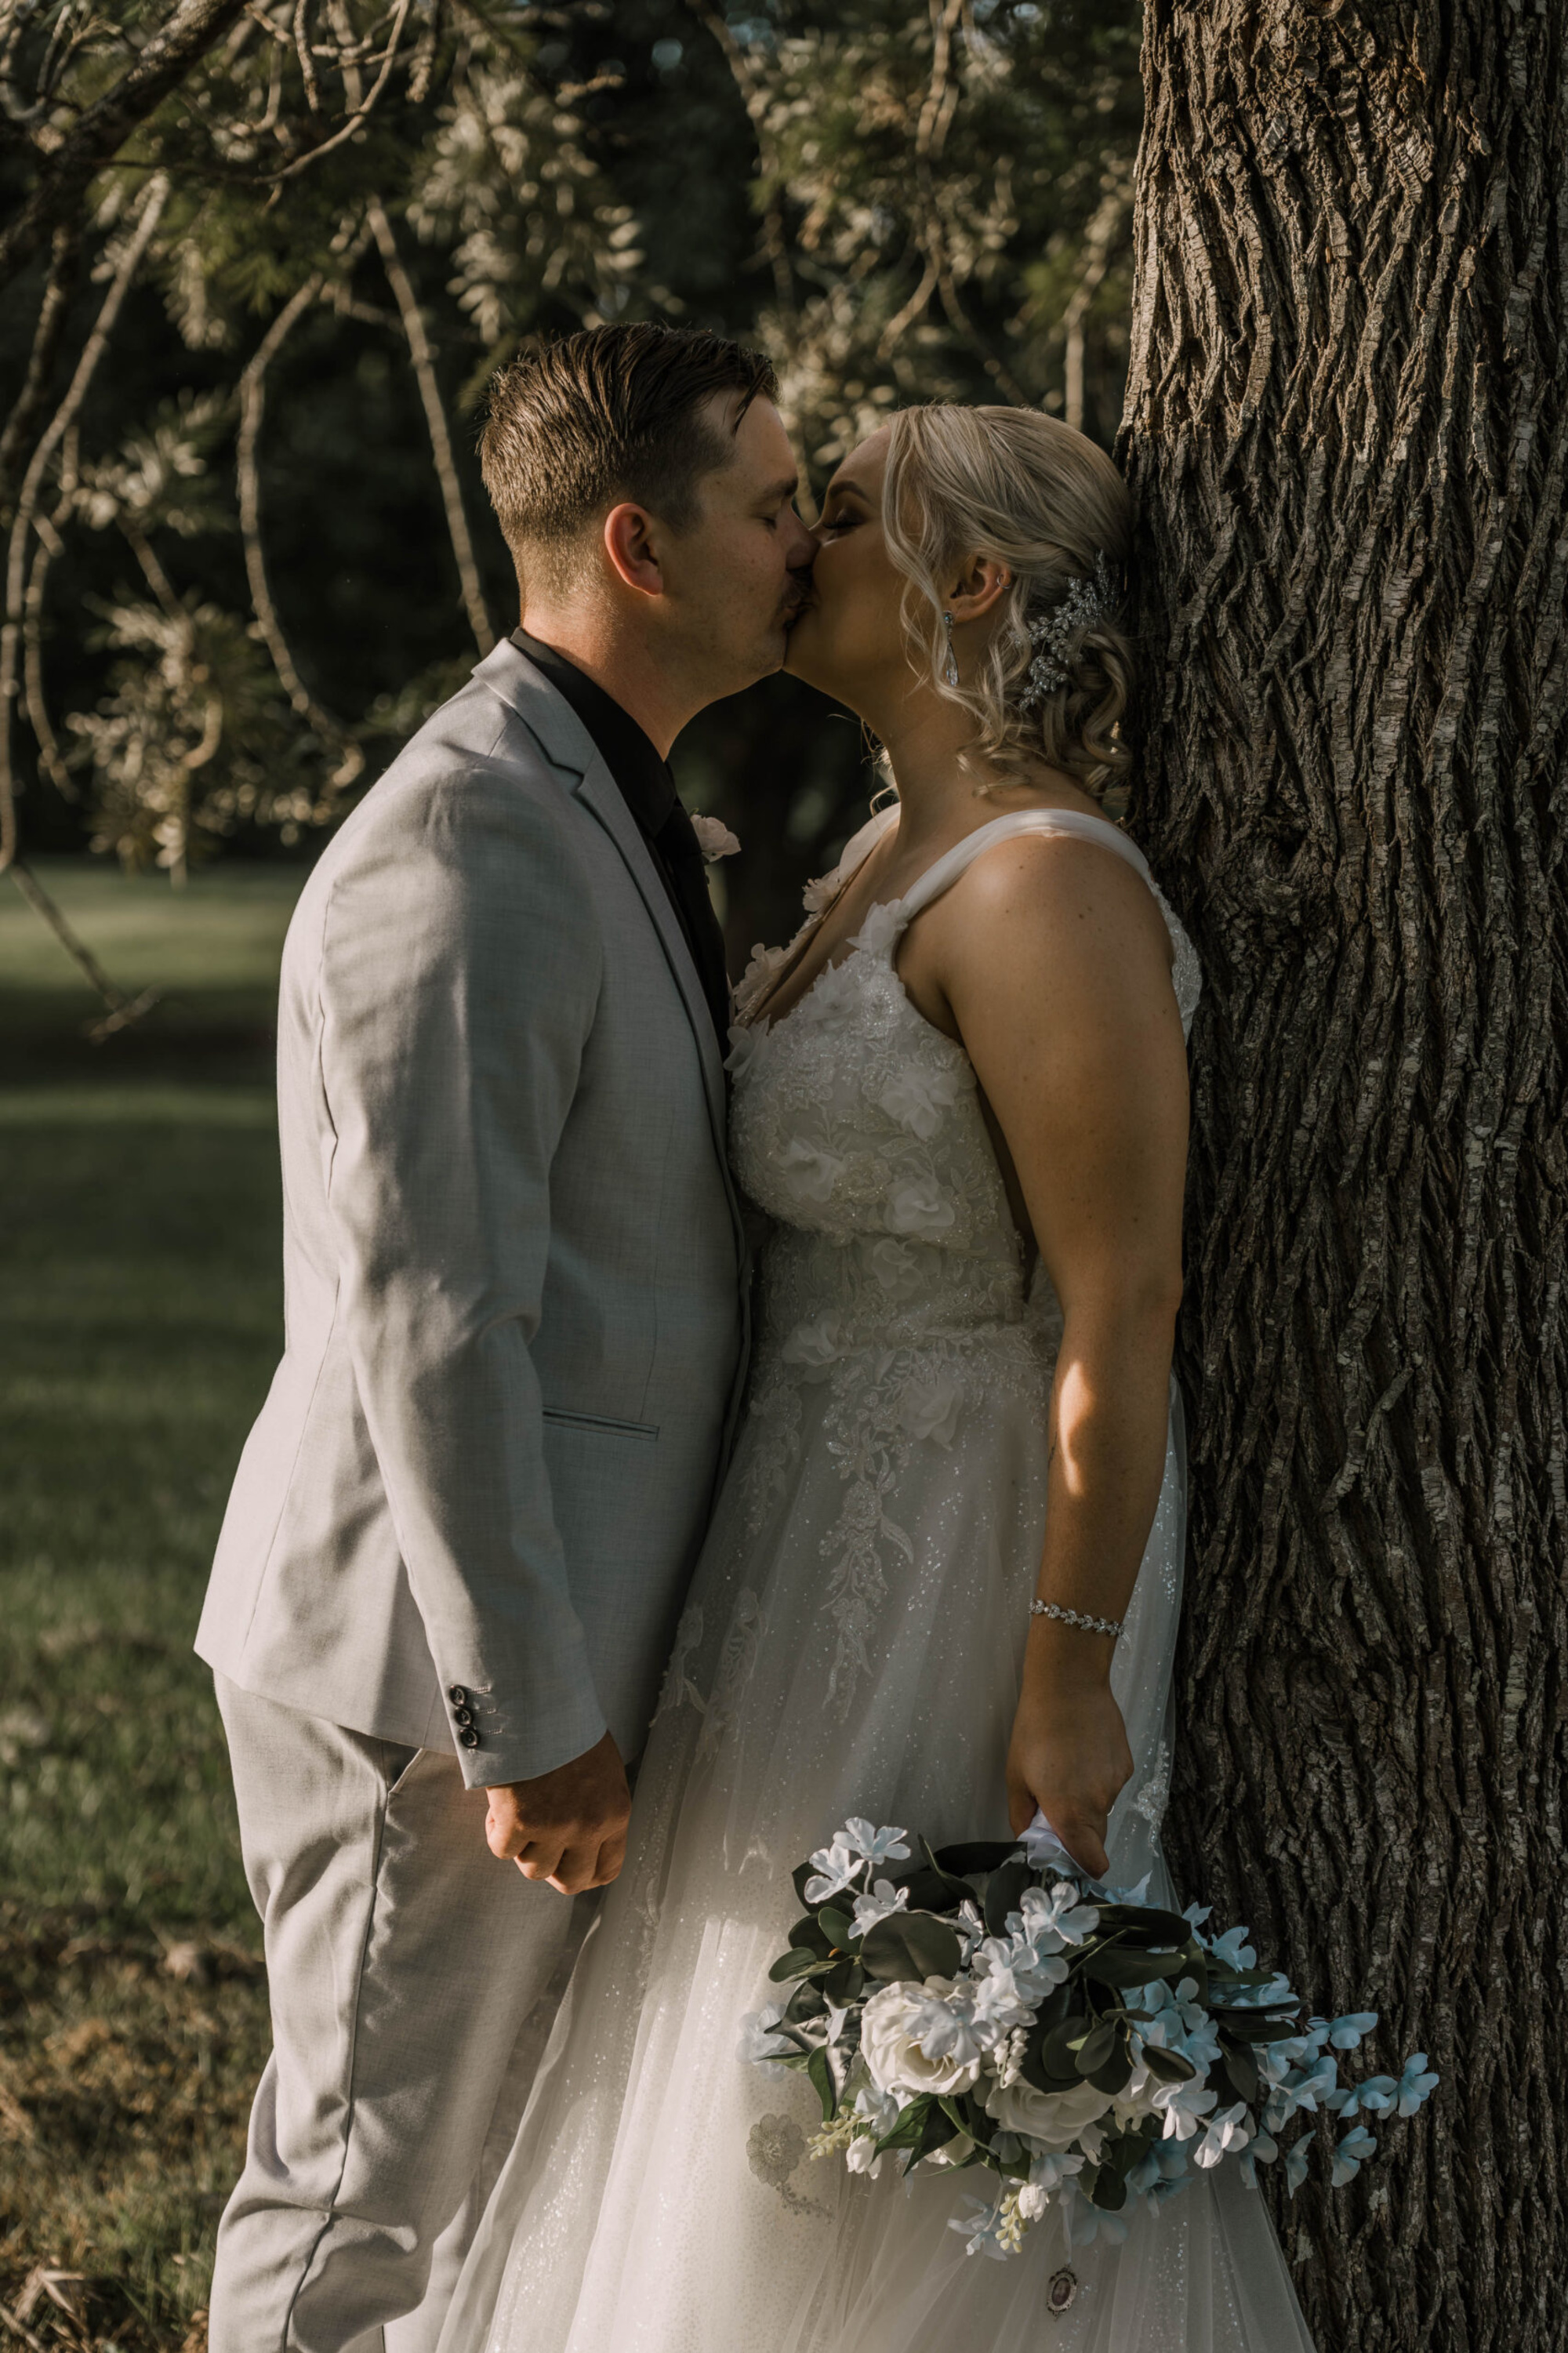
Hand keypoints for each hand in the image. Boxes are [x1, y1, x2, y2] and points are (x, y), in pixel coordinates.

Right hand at [486, 1729, 629, 1893]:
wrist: (539, 1703)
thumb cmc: (568, 1728)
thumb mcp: (601, 1769)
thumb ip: (597, 1806)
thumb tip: (580, 1838)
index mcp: (615, 1813)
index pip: (607, 1869)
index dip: (583, 1872)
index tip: (567, 1862)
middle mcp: (589, 1826)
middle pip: (570, 1882)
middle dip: (551, 1869)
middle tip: (536, 1845)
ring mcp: (554, 1827)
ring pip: (533, 1868)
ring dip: (522, 1847)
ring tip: (518, 1813)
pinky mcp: (519, 1822)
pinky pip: (502, 1848)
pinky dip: (496, 1831)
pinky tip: (499, 1805)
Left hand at [1005, 1665, 1132, 1880]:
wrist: (1069, 1685)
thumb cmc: (1036, 1729)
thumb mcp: (1016, 1776)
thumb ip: (1022, 1816)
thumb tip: (1028, 1840)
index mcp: (1069, 1813)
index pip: (1092, 1861)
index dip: (1083, 1866)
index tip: (1070, 1858)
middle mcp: (1098, 1803)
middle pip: (1095, 1835)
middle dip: (1078, 1830)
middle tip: (1056, 1802)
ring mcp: (1116, 1783)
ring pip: (1102, 1807)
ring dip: (1087, 1799)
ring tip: (1067, 1766)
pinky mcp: (1126, 1764)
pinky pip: (1112, 1783)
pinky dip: (1098, 1777)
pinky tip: (1083, 1752)